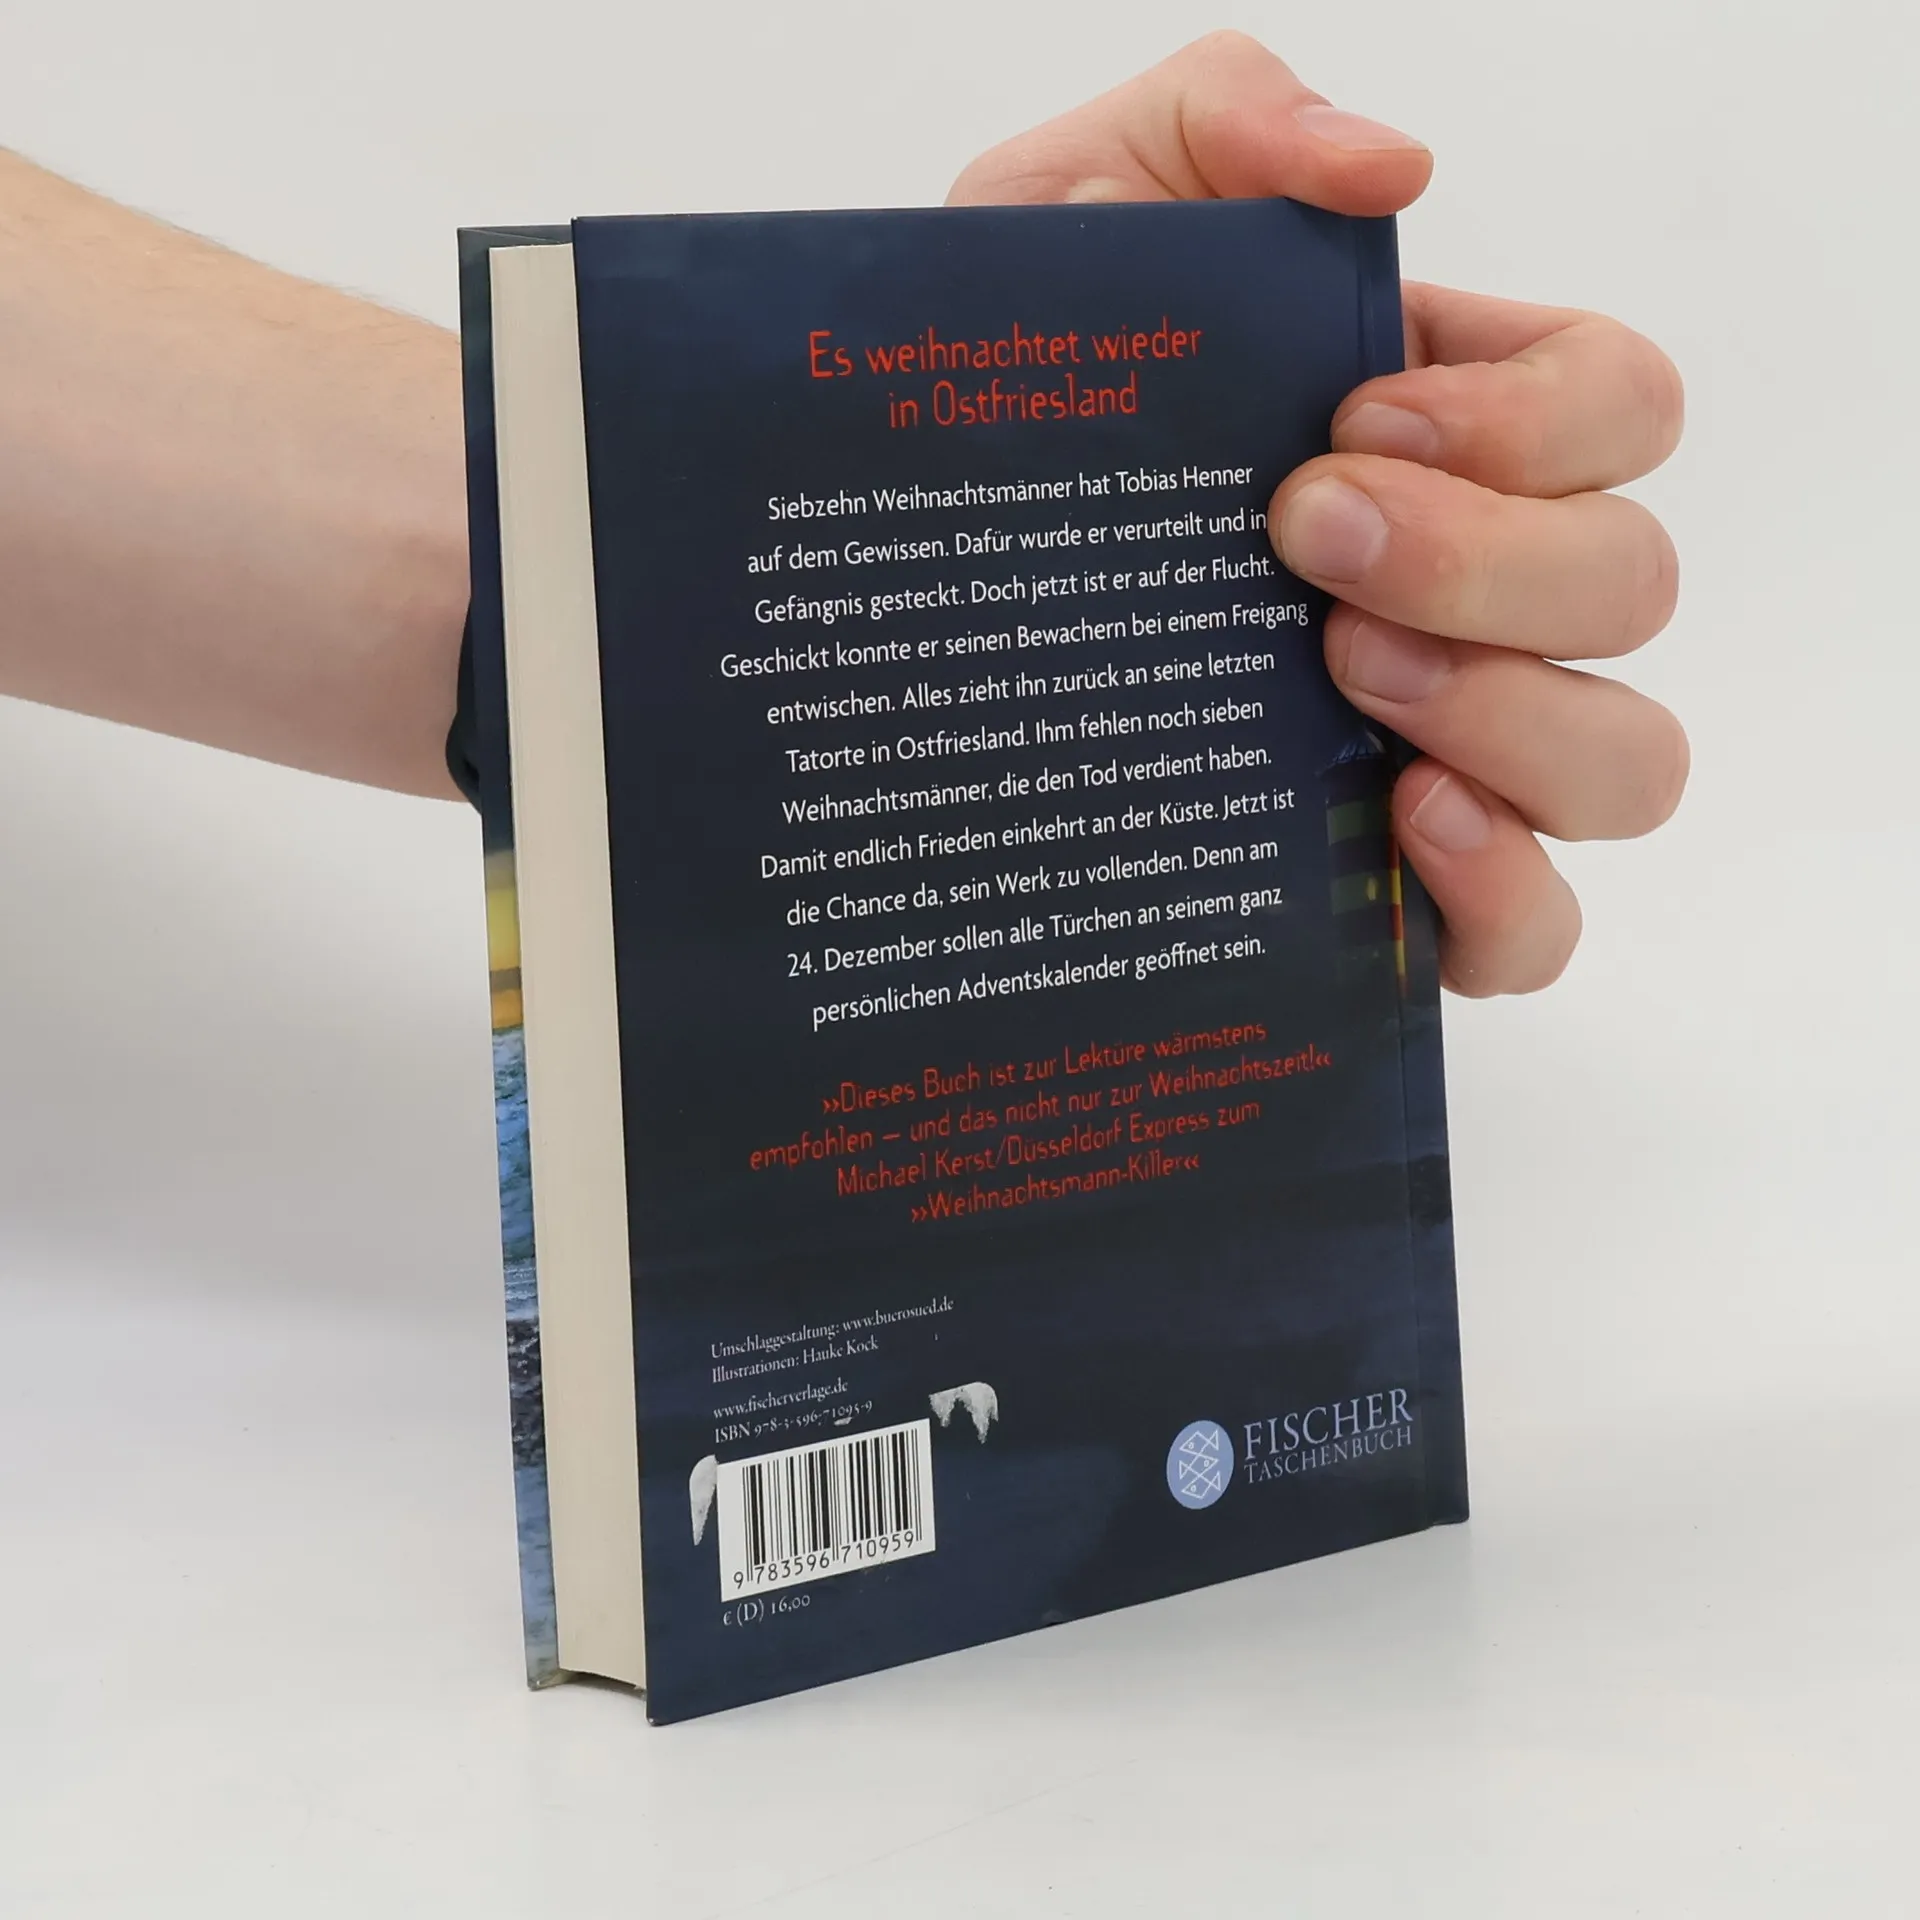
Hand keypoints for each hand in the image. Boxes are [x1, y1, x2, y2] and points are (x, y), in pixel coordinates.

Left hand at [950, 33, 1685, 995]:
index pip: (1617, 406)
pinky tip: (1394, 828)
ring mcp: (1440, 748)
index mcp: (1438, 429)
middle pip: (1630, 585)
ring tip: (1345, 680)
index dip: (1534, 417)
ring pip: (1623, 762)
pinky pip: (1532, 933)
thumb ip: (1224, 119)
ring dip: (1517, 718)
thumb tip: (1395, 168)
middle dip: (1489, 560)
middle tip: (1307, 546)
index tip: (1351, 420)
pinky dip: (1505, 894)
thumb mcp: (1067, 216)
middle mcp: (1469, 592)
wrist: (875, 583)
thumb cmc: (985, 404)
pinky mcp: (1382, 892)